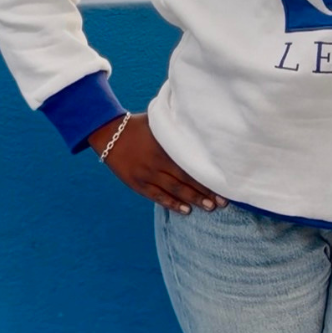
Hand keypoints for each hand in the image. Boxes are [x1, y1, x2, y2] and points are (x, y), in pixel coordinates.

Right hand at [87, 113, 227, 213]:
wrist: (108, 133)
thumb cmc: (138, 125)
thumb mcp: (158, 122)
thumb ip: (176, 127)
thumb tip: (198, 123)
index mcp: (164, 146)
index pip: (190, 164)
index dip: (207, 175)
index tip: (223, 183)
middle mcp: (157, 161)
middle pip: (185, 179)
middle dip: (205, 191)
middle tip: (223, 201)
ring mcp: (146, 174)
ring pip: (174, 190)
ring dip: (193, 200)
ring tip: (210, 207)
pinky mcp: (137, 183)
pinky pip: (157, 196)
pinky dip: (172, 204)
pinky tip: (186, 210)